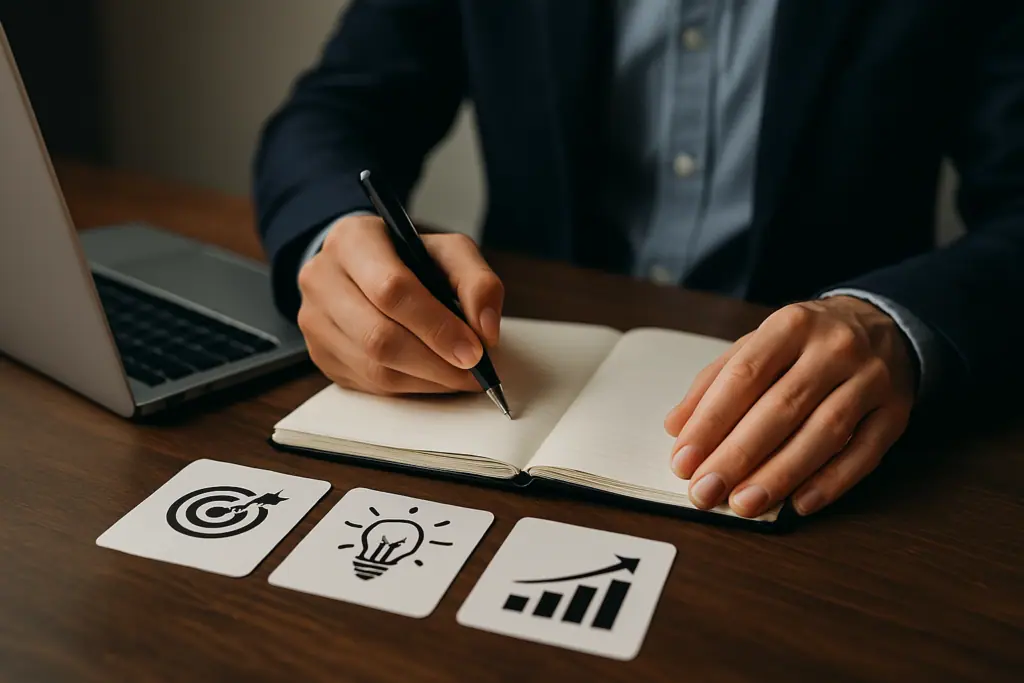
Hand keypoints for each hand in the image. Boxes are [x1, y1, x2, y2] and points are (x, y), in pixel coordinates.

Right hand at [297, 215, 502, 394]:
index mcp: (353, 240)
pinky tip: (432, 377)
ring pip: (373, 367)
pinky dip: (409, 387)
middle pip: (379, 336)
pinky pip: (368, 384)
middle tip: (473, 373)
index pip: (392, 290)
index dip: (437, 326)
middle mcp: (322, 278)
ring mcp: (314, 320)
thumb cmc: (408, 258)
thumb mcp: (449, 252)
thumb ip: (477, 283)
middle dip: (435, 362)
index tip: (473, 351)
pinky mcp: (319, 354)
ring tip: (459, 376)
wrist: (361, 267)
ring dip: (426, 380)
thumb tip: (485, 330)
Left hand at [664, 296, 916, 517]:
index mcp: (790, 325)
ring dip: (781, 474)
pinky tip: (800, 504)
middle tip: (706, 490)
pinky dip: (831, 483)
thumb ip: (714, 382)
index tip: (683, 460)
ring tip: (744, 503)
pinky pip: (865, 453)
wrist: (883, 326)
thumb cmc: (806, 343)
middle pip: (781, 408)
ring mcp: (870, 379)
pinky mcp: (896, 411)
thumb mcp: (758, 345)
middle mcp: (834, 348)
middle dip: (738, 455)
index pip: (743, 376)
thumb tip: (676, 427)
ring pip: (824, 433)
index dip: (710, 422)